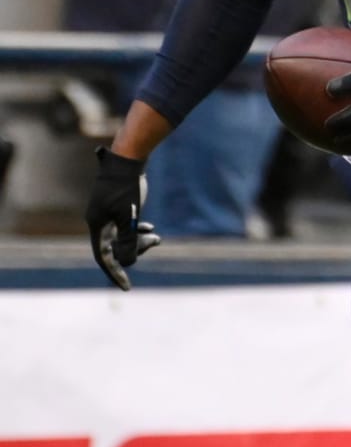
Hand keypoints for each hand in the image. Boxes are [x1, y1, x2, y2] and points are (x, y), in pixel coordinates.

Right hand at [84, 147, 160, 290]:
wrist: (127, 159)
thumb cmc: (127, 187)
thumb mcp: (130, 216)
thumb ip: (128, 240)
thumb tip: (128, 264)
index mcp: (97, 226)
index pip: (104, 257)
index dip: (116, 273)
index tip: (127, 287)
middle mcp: (98, 221)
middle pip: (114, 247)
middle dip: (134, 250)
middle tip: (155, 243)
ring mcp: (105, 212)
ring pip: (120, 234)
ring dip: (138, 239)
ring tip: (157, 237)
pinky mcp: (113, 204)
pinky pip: (123, 224)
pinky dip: (136, 228)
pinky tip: (149, 228)